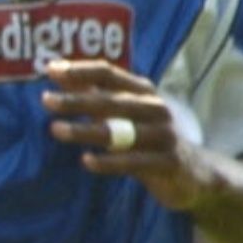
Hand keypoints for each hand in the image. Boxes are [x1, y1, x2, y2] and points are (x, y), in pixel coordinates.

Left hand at [40, 58, 216, 210]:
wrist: (195, 173)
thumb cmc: (149, 138)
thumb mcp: (124, 113)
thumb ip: (93, 94)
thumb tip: (56, 71)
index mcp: (143, 92)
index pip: (110, 74)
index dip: (81, 70)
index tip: (51, 69)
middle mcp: (155, 108)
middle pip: (111, 101)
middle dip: (77, 99)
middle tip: (46, 100)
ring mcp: (164, 135)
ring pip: (120, 131)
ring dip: (86, 130)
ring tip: (55, 129)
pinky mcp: (168, 162)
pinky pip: (134, 161)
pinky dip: (109, 161)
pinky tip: (86, 161)